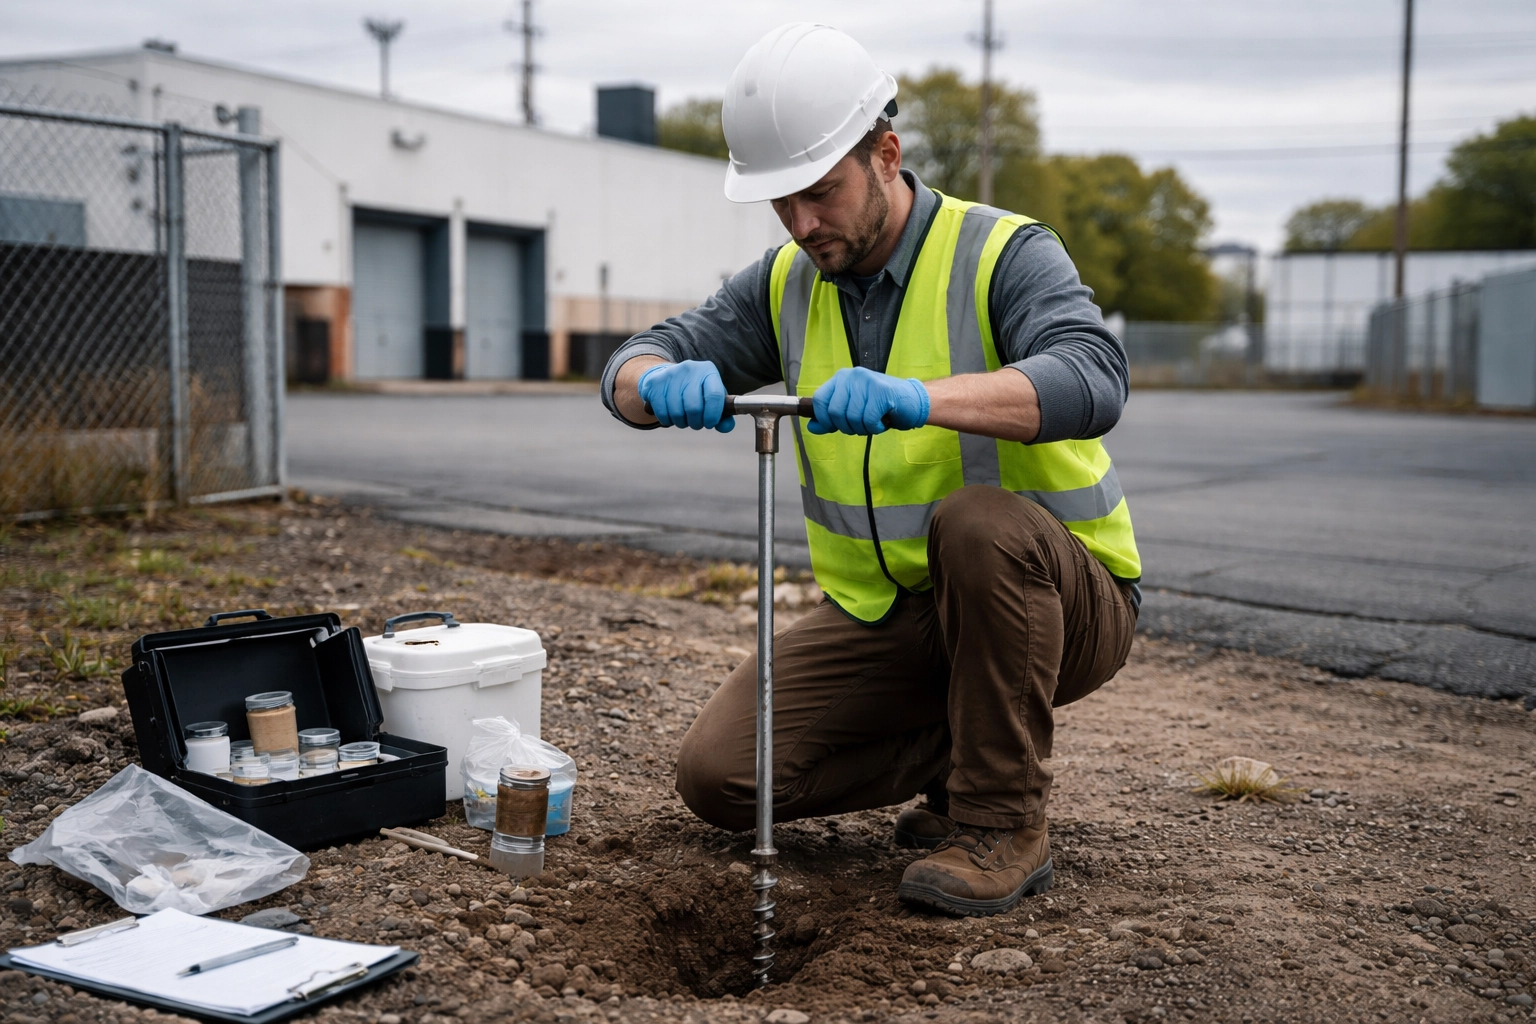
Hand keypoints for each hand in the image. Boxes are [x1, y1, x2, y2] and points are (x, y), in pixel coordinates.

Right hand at [637, 360, 734, 431]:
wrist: (667, 377)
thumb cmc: (695, 391)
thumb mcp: (711, 398)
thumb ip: (723, 416)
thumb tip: (726, 427)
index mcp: (708, 370)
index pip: (714, 395)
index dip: (713, 415)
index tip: (710, 424)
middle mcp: (690, 369)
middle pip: (694, 407)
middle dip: (696, 422)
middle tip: (696, 424)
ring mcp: (671, 375)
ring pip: (677, 412)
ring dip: (681, 423)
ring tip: (684, 419)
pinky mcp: (655, 383)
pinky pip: (662, 412)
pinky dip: (668, 420)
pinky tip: (671, 416)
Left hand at [807, 367, 929, 434]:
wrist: (912, 402)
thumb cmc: (881, 407)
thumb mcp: (852, 412)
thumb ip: (831, 419)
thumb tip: (811, 427)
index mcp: (841, 378)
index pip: (819, 400)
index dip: (824, 419)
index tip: (836, 426)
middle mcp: (852, 376)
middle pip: (834, 412)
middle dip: (847, 427)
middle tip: (862, 424)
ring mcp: (866, 381)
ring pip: (851, 417)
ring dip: (863, 428)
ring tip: (874, 421)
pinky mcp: (881, 391)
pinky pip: (868, 419)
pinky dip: (875, 427)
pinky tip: (882, 421)